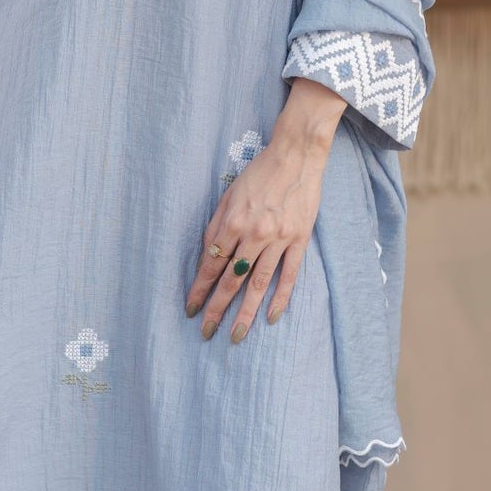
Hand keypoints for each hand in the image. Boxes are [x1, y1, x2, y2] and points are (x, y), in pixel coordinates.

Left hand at [187, 79, 345, 341]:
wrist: (297, 155)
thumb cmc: (259, 172)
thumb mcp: (229, 194)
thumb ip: (217, 225)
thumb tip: (209, 256)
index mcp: (232, 222)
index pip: (211, 264)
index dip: (199, 288)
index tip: (191, 309)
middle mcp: (254, 234)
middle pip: (231, 280)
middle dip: (216, 308)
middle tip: (206, 332)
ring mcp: (278, 240)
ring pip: (258, 284)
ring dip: (245, 312)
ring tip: (236, 335)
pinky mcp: (299, 240)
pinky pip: (288, 275)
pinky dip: (279, 298)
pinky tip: (270, 317)